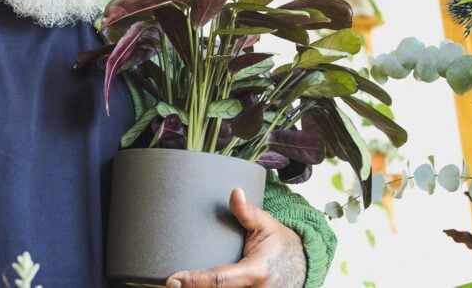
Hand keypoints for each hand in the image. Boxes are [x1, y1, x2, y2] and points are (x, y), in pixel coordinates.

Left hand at [166, 188, 305, 287]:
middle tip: (170, 283)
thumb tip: (234, 192)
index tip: (173, 280)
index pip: (219, 280)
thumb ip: (247, 212)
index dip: (195, 281)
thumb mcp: (266, 225)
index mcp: (255, 272)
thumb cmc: (279, 244)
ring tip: (178, 285)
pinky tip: (193, 286)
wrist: (301, 265)